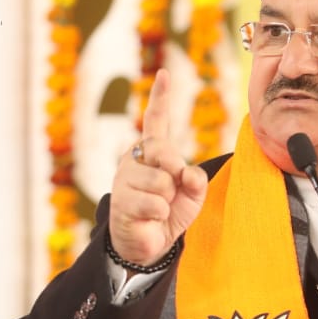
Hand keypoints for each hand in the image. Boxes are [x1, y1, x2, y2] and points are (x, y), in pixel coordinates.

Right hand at [108, 68, 208, 267]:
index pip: (156, 121)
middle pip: (165, 153)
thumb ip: (196, 180)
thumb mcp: (192, 195)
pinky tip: (149, 218)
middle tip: (169, 194)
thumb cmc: (170, 213)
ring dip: (168, 200)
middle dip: (175, 175)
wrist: (149, 244)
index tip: (164, 74)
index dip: (161, 97)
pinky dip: (160, 214)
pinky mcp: (121, 200)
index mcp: (153, 152)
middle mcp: (134, 159)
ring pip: (162, 181)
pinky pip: (156, 203)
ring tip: (158, 208)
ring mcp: (125, 178)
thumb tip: (184, 173)